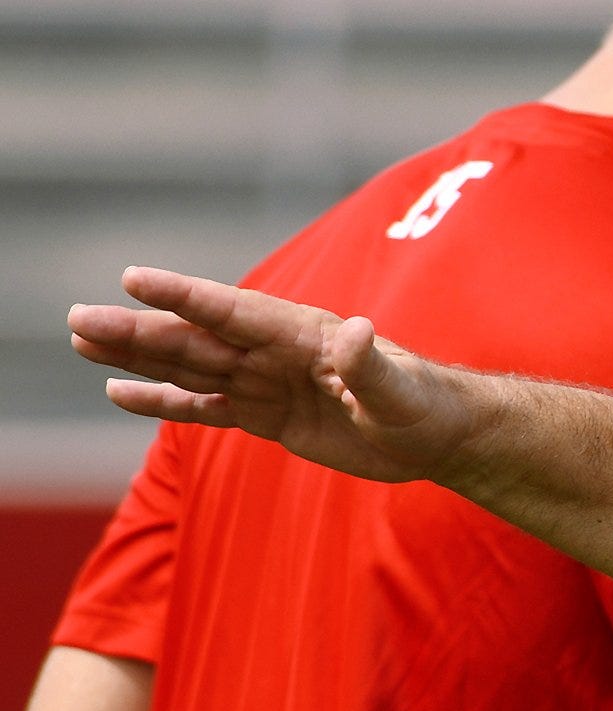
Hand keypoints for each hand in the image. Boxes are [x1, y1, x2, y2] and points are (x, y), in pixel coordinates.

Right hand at [69, 267, 480, 484]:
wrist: (436, 432)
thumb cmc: (423, 404)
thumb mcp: (400, 391)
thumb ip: (370, 365)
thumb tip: (353, 332)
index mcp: (300, 335)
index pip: (232, 312)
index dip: (185, 297)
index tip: (133, 278)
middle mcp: (273, 352)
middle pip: (195, 339)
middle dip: (138, 330)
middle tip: (77, 320)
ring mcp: (265, 382)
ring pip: (190, 366)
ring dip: (138, 356)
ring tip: (82, 341)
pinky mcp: (266, 416)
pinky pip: (205, 406)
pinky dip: (165, 401)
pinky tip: (120, 392)